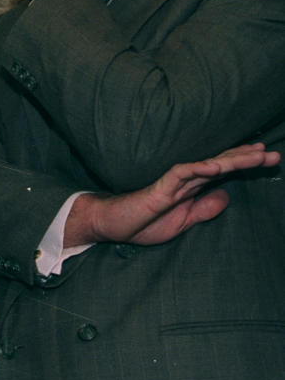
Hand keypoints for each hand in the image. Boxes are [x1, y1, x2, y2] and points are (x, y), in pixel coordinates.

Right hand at [64, 142, 279, 246]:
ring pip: (207, 166)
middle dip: (247, 159)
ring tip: (255, 155)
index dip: (244, 165)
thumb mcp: (182, 223)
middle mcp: (185, 181)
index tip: (268, 159)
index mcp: (191, 189)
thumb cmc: (142, 222)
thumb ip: (203, 210)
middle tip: (272, 154)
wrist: (110, 225)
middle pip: (221, 165)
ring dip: (232, 160)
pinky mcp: (159, 188)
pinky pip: (181, 174)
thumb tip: (226, 196)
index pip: (222, 173)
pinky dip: (198, 168)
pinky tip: (215, 166)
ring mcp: (173, 182)